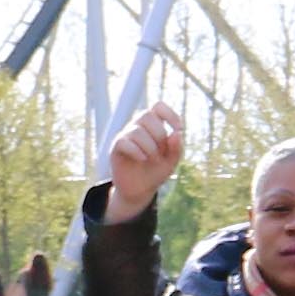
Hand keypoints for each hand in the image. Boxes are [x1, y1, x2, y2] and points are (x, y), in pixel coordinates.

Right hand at [103, 103, 188, 221]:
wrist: (140, 190)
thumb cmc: (156, 170)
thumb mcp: (172, 161)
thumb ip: (177, 148)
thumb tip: (176, 133)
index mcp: (153, 125)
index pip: (158, 106)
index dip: (170, 114)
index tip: (178, 129)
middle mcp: (137, 126)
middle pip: (147, 115)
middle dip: (159, 135)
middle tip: (161, 152)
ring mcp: (126, 136)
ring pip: (137, 131)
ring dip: (150, 147)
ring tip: (152, 159)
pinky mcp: (116, 148)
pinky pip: (124, 141)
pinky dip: (137, 151)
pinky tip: (142, 159)